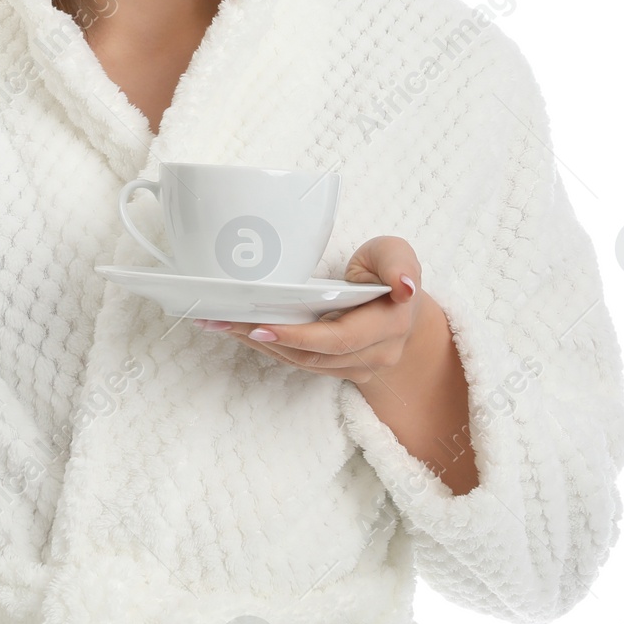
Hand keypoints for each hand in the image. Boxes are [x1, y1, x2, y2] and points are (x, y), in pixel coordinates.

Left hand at [193, 234, 427, 382]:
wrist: (402, 306)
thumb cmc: (390, 271)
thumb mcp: (396, 254)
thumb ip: (398, 262)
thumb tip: (403, 286)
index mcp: (389, 325)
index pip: (338, 339)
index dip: (298, 336)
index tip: (259, 326)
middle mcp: (375, 354)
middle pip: (311, 354)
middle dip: (265, 340)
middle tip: (224, 322)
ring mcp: (356, 367)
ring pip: (302, 362)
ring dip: (260, 345)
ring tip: (220, 323)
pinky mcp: (338, 369)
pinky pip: (300, 361)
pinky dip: (269, 347)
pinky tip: (240, 330)